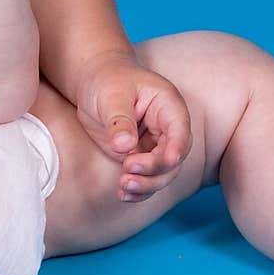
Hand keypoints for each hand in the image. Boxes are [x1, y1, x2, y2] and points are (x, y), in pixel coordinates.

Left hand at [73, 49, 192, 201]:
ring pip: (161, 174)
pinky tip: (123, 194)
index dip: (177, 147)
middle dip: (154, 170)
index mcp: (168, 106)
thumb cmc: (107, 80)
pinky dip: (137, 190)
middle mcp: (166, 129)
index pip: (180, 130)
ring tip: (124, 187)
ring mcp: (153, 146)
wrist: (94, 82)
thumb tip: (125, 146)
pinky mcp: (139, 158)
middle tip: (128, 171)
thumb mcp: (112, 95)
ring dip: (146, 184)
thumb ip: (120, 120)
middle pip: (173, 158)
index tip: (169, 160)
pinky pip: (145, 179)